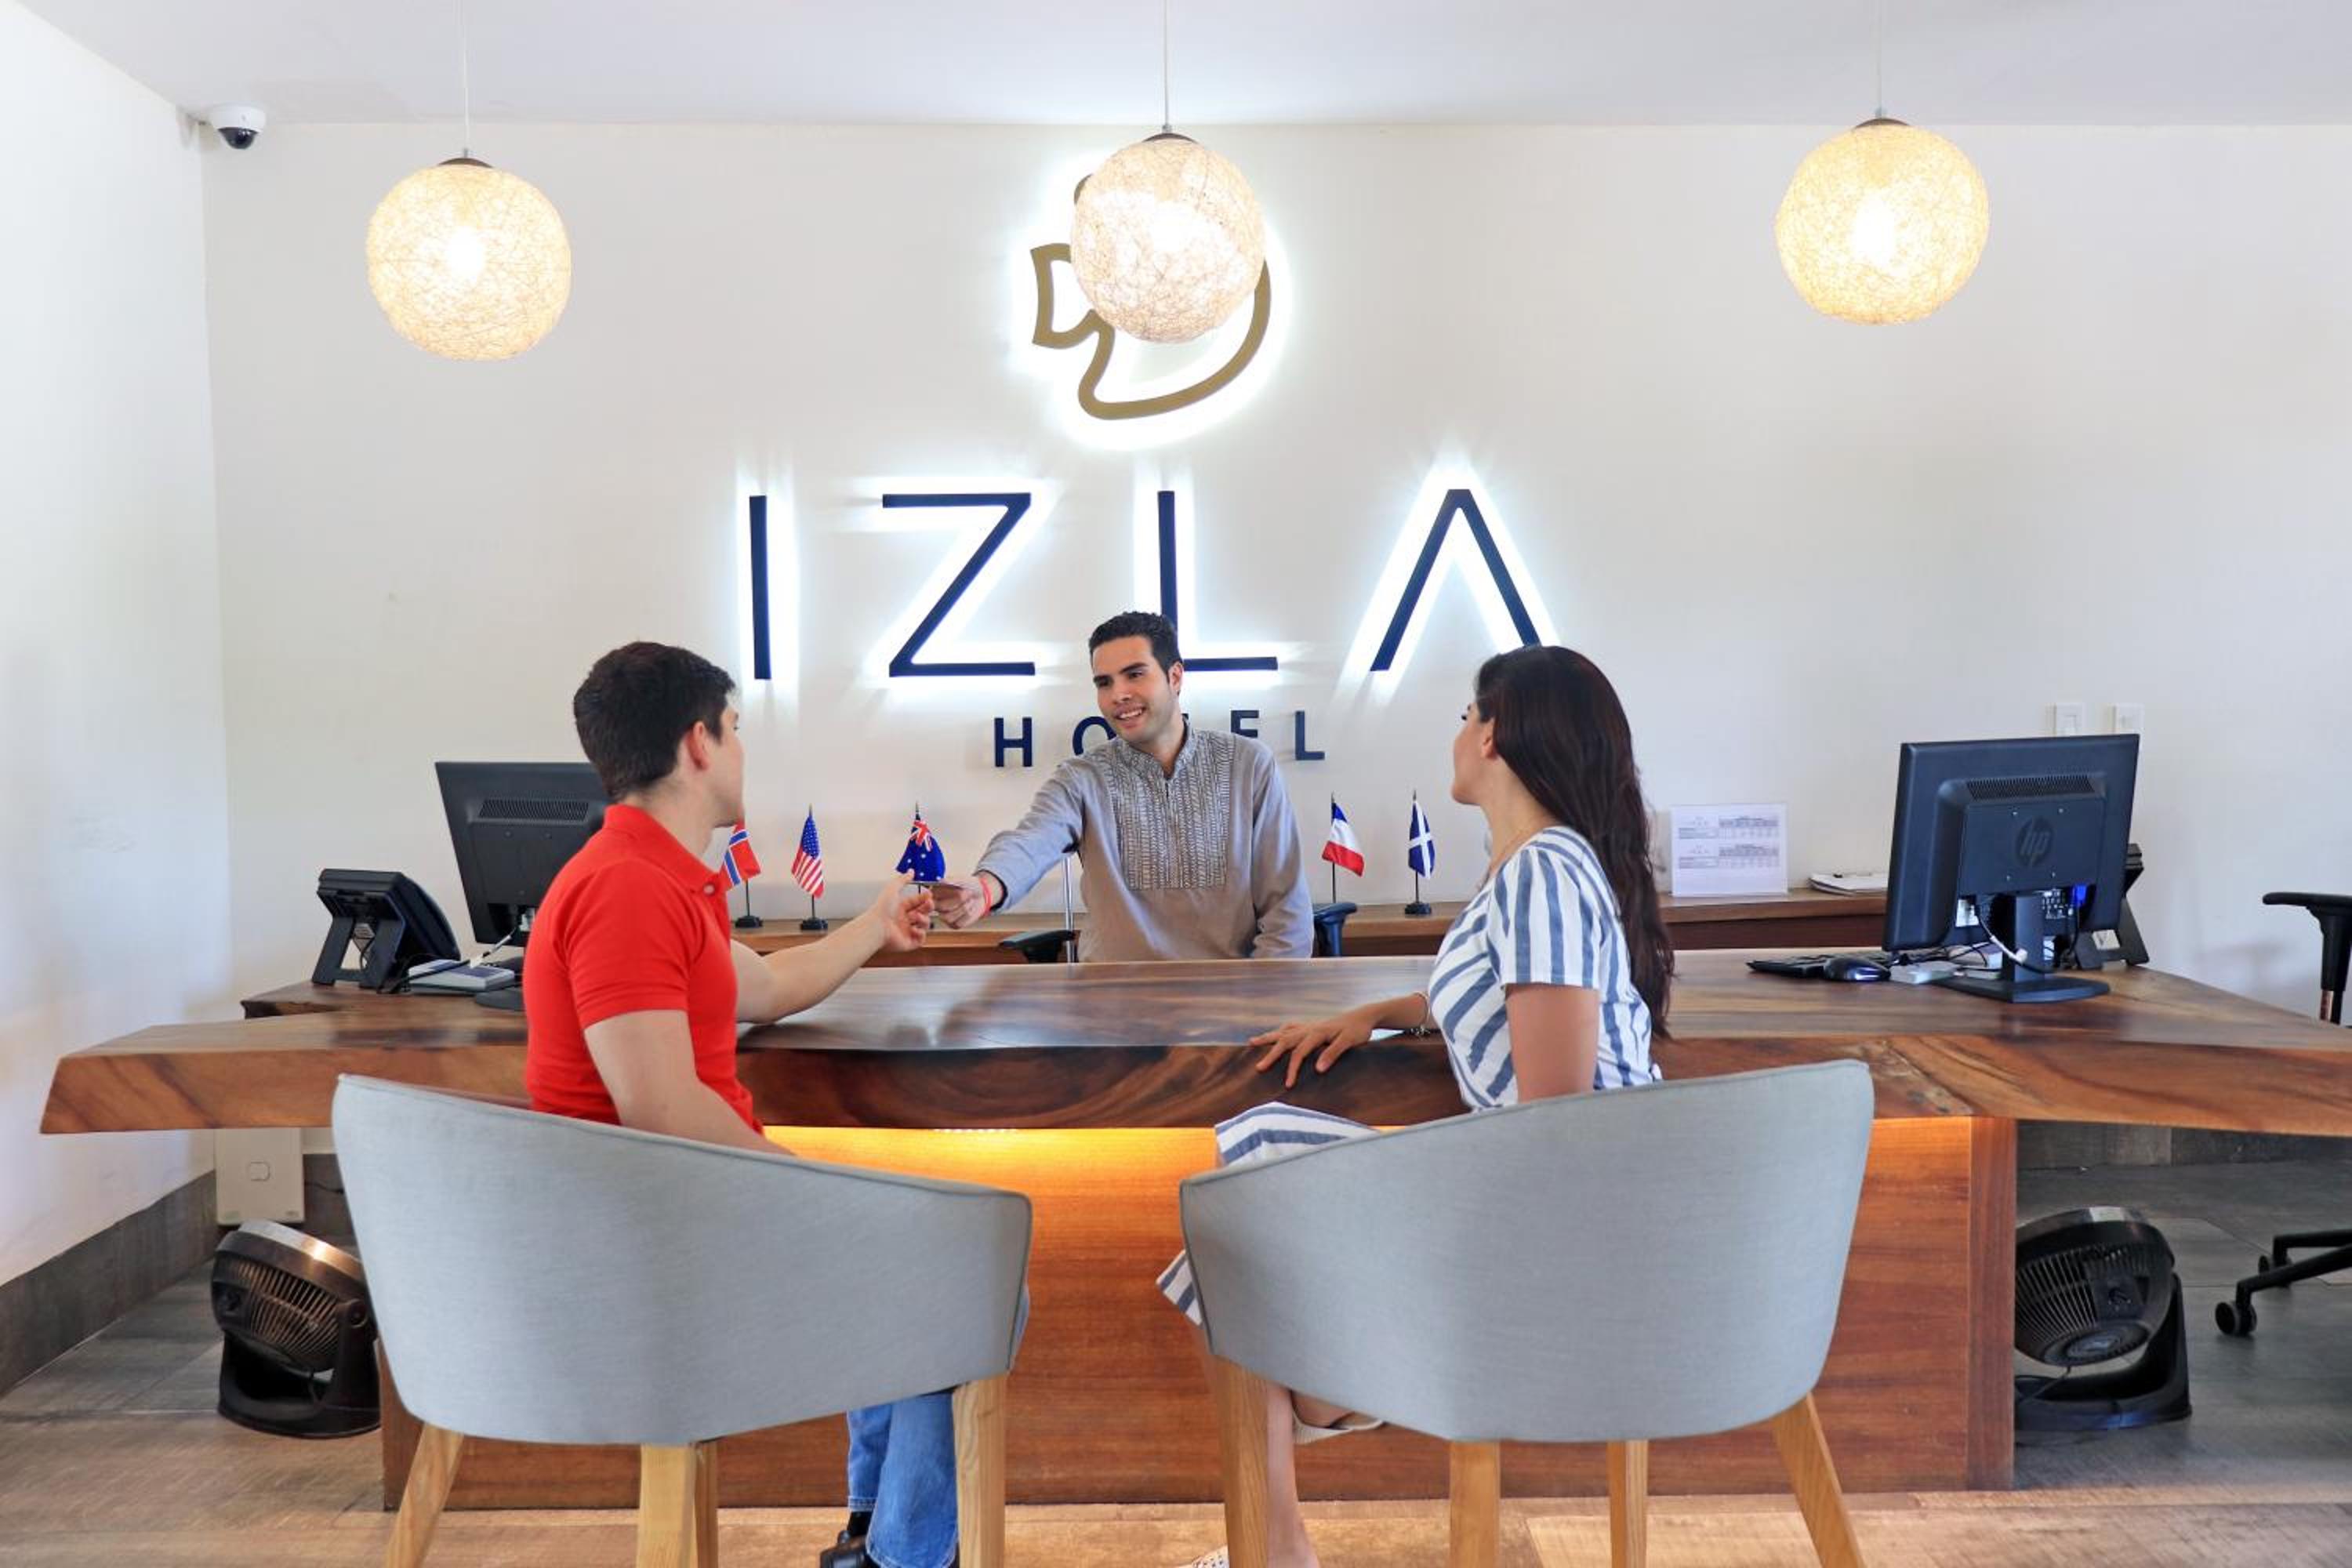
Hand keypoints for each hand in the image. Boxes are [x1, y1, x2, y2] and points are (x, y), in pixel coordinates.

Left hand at [869, 872, 932, 952]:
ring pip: (924, 925)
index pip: (917, 901)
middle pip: (923, 912)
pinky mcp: (908, 942)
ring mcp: (906, 931)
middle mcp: (904, 919)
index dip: (924, 898)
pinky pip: (921, 939)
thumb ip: (902, 880)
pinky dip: (921, 934)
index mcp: (900, 907)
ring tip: (917, 918)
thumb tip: (910, 871)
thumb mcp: (892, 889)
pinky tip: (915, 929)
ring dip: (924, 920)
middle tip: (929, 904)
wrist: (876, 927)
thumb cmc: (882, 909)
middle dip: (928, 908)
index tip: (929, 894)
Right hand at [931, 874, 995, 929]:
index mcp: (934, 892)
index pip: (932, 896)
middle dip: (959, 899)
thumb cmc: (969, 885)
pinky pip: (958, 924)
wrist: (980, 894)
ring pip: (948, 918)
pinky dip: (967, 916)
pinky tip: (970, 909)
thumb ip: (951, 880)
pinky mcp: (952, 924)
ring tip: (970, 901)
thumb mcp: (961, 879)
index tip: (959, 892)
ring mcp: (943, 916)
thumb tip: (942, 881)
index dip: (945, 895)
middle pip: (942, 907)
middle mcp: (936, 905)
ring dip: (964, 908)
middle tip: (969, 892)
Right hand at [1250, 1007, 1377, 1088]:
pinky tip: (1277, 1034)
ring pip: (1284, 1031)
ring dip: (1269, 1038)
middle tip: (1258, 1067)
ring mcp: (1309, 1025)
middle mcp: (1309, 1028)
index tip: (1288, 1084)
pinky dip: (1281, 1031)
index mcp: (1317, 1033)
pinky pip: (1291, 1027)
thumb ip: (1333, 1054)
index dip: (1292, 1068)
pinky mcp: (1312, 1026)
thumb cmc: (1358, 1030)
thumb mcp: (1349, 1042)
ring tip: (1252, 1042)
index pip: (1299, 1053)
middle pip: (1285, 1041)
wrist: (1364, 1016)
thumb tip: (1317, 1069)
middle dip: (1271, 1054)